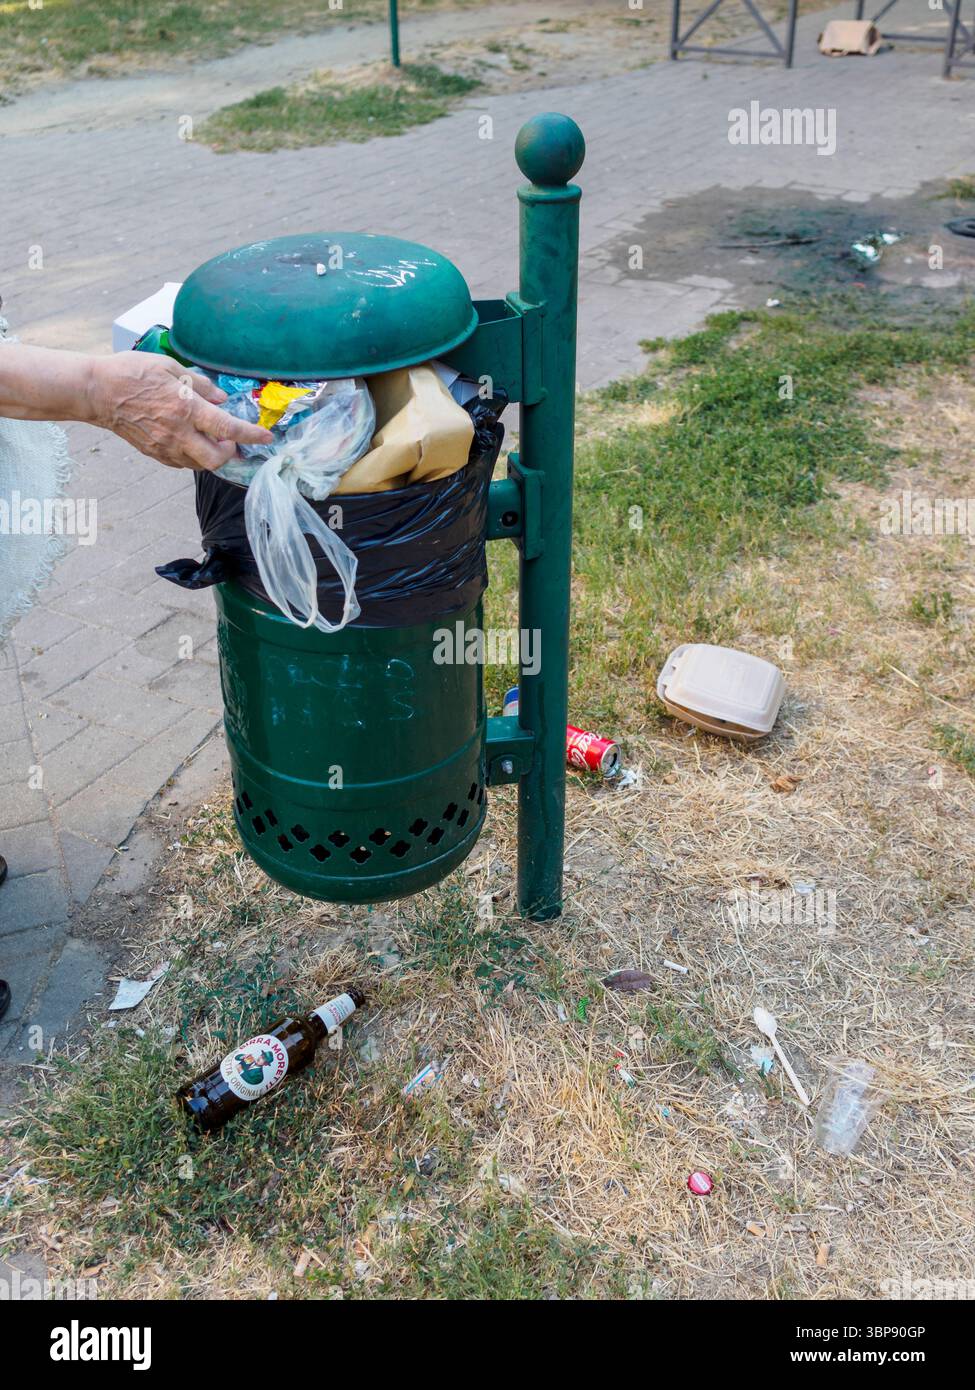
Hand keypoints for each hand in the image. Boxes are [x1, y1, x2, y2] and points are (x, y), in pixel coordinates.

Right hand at [86, 352, 272, 470]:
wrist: (97, 392)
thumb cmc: (132, 372)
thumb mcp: (170, 367)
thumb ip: (201, 385)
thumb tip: (223, 399)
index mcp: (186, 408)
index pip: (227, 429)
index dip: (251, 435)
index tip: (265, 438)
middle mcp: (178, 432)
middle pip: (216, 459)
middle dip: (230, 452)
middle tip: (229, 439)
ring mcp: (164, 447)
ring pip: (200, 465)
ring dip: (212, 455)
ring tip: (209, 437)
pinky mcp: (154, 454)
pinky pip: (182, 463)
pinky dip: (193, 456)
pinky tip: (190, 440)